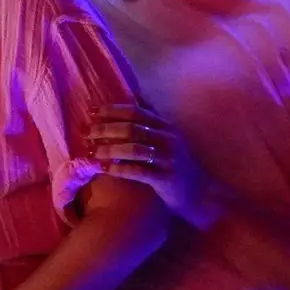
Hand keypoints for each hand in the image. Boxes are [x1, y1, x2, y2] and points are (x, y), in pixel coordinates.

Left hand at [88, 104, 216, 227]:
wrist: (201, 193)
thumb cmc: (179, 164)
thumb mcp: (169, 138)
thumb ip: (152, 120)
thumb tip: (134, 96)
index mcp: (167, 127)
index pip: (136, 112)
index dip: (113, 111)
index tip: (93, 112)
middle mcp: (169, 140)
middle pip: (132, 129)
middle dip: (106, 129)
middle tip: (87, 132)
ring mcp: (168, 159)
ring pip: (134, 149)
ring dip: (110, 149)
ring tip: (92, 152)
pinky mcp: (166, 179)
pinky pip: (139, 171)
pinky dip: (120, 168)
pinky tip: (105, 169)